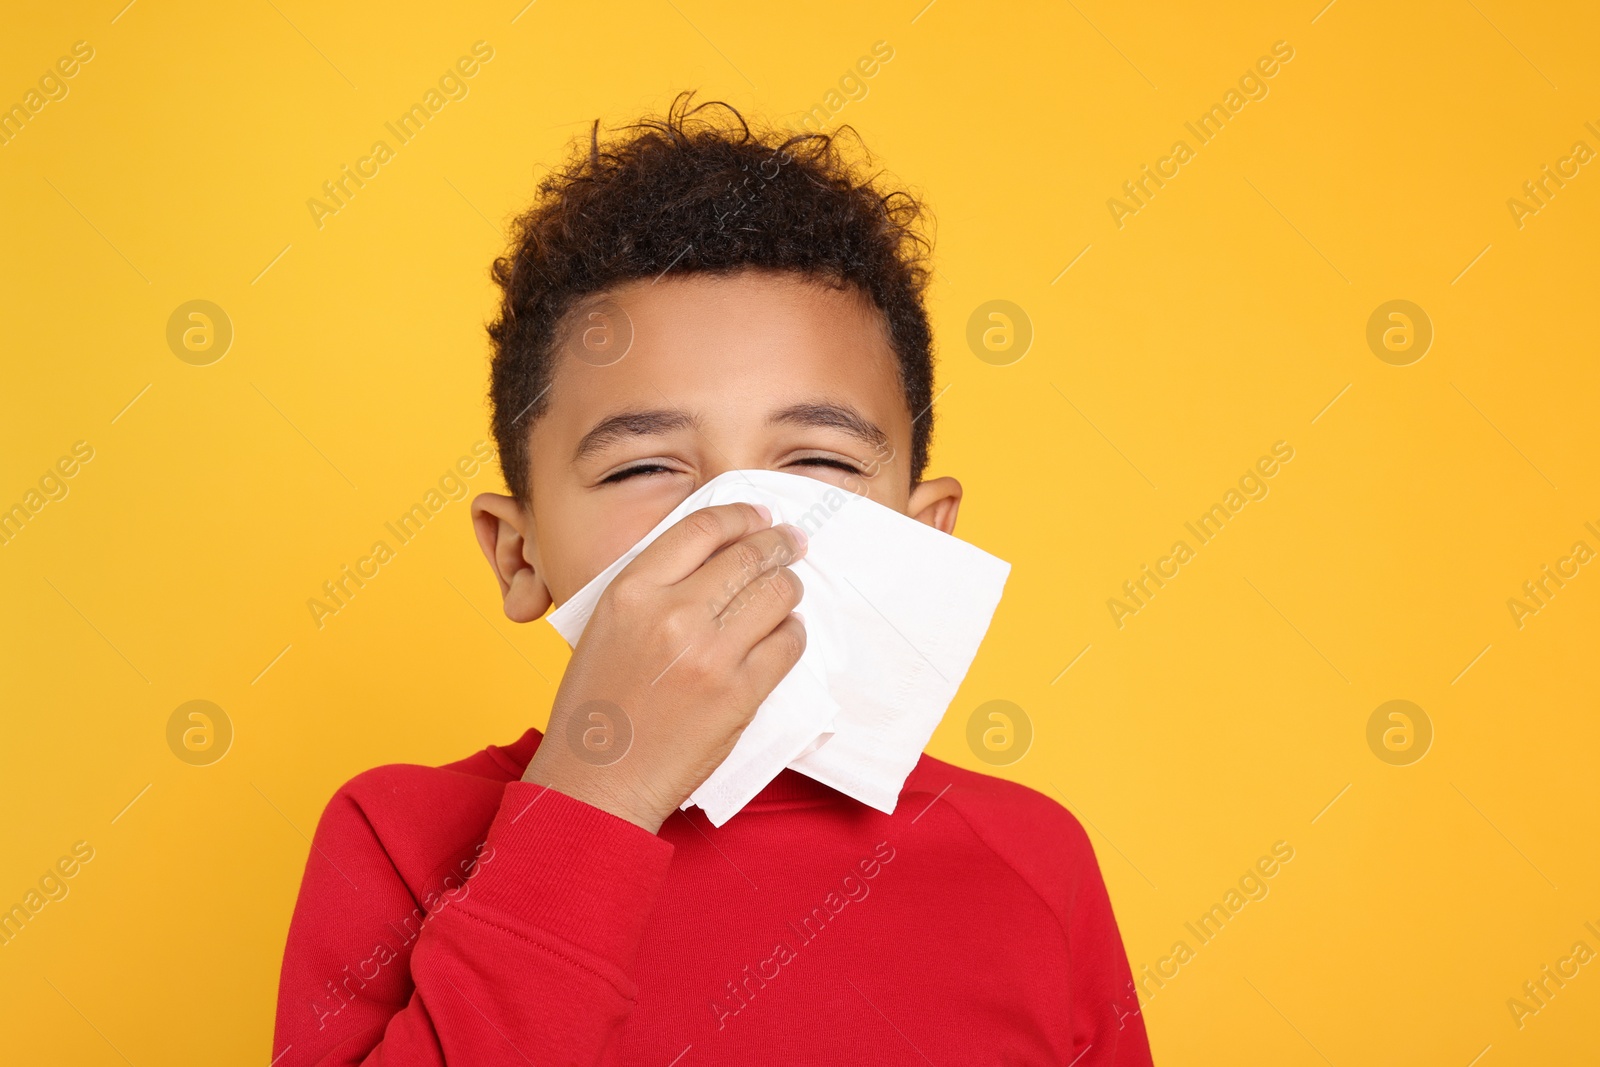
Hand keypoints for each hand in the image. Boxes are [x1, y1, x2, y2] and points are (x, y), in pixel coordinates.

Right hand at [522, 502, 807, 832]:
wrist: (598, 780)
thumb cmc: (595, 705)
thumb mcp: (606, 625)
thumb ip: (652, 587)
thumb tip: (714, 555)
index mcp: (631, 591)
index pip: (701, 528)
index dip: (739, 515)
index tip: (758, 516)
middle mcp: (673, 614)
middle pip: (748, 555)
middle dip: (779, 543)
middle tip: (791, 543)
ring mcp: (711, 654)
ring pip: (776, 594)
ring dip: (788, 587)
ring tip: (786, 591)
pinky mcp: (740, 692)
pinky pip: (788, 643)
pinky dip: (792, 633)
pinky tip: (783, 634)